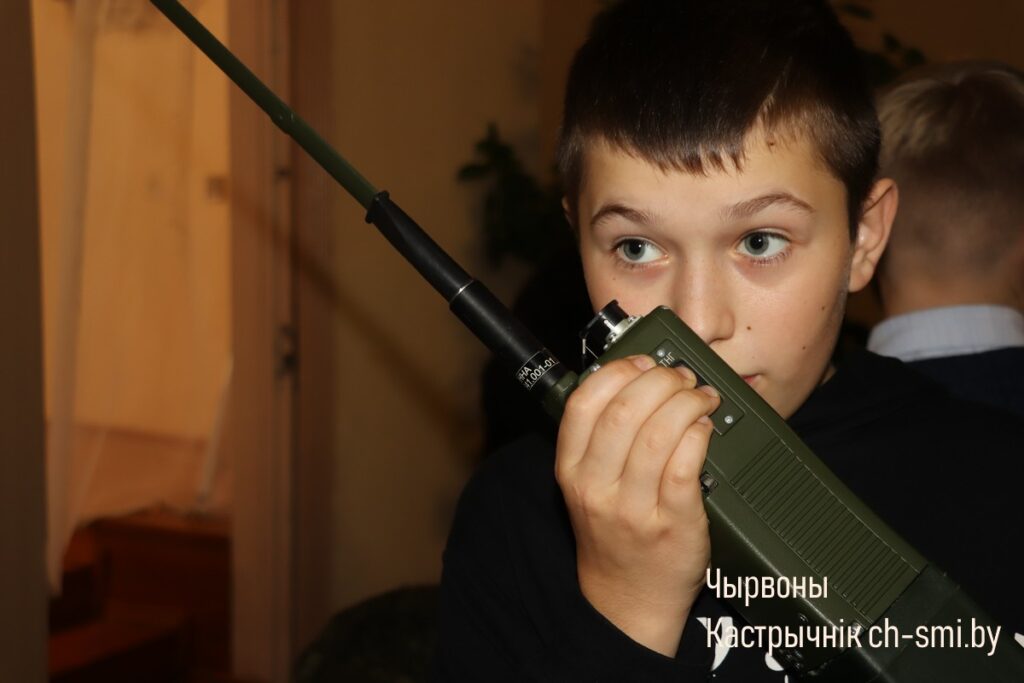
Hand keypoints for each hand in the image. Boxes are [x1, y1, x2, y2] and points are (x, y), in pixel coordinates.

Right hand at [555, 355, 718, 655]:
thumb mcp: (588, 485)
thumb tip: (637, 379)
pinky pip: (687, 464)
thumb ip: (600, 438)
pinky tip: (706, 428)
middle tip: (680, 377)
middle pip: (625, 410)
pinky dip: (700, 434)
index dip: (617, 371)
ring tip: (700, 397)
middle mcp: (597, 487)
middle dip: (660, 380)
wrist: (628, 598)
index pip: (583, 403)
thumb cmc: (613, 533)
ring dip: (687, 402)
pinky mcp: (673, 523)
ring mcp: (634, 508)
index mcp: (571, 469)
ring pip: (659, 433)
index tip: (642, 361)